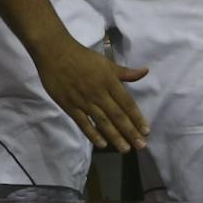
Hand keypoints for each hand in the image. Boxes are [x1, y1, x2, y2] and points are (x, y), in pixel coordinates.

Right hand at [29, 37, 149, 151]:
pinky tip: (102, 144)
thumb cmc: (83, 57)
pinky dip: (93, 134)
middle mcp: (99, 94)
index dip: (137, 118)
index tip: (146, 130)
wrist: (56, 53)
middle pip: (118, 115)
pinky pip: (83, 123)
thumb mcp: (107, 62)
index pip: (127, 103)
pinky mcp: (70, 106)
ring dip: (115, 136)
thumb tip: (145, 71)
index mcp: (110, 81)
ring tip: (126, 149)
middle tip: (141, 145)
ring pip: (103, 122)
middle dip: (130, 131)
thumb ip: (125, 72)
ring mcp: (84, 101)